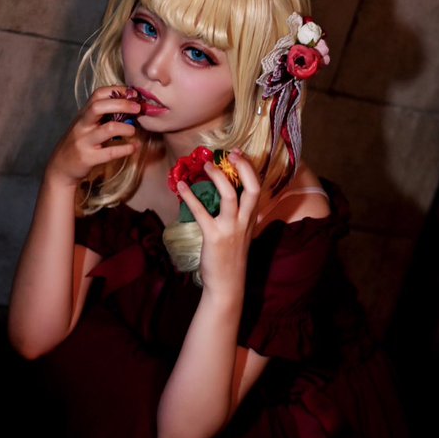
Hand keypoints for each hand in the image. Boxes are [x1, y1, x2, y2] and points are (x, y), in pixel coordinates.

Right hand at [45, 86, 140, 186]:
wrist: (60, 168)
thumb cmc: (79, 144)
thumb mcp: (86, 126)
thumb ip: (102, 116)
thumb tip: (129, 106)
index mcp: (83, 114)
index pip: (98, 94)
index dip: (117, 90)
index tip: (133, 94)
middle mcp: (82, 125)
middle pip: (100, 107)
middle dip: (122, 104)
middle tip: (138, 108)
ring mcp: (84, 141)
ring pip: (108, 129)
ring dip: (126, 128)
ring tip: (134, 131)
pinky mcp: (88, 158)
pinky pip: (110, 152)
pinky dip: (126, 149)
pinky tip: (134, 148)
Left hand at [176, 151, 260, 294]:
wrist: (227, 284)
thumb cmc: (231, 257)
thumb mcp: (242, 232)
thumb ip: (239, 214)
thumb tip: (227, 192)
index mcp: (252, 218)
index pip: (258, 187)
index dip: (250, 168)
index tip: (238, 153)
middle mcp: (245, 221)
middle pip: (252, 188)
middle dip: (243, 167)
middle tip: (229, 154)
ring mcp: (230, 228)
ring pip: (229, 196)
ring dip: (217, 178)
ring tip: (205, 166)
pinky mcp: (213, 236)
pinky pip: (201, 212)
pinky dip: (190, 196)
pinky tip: (181, 187)